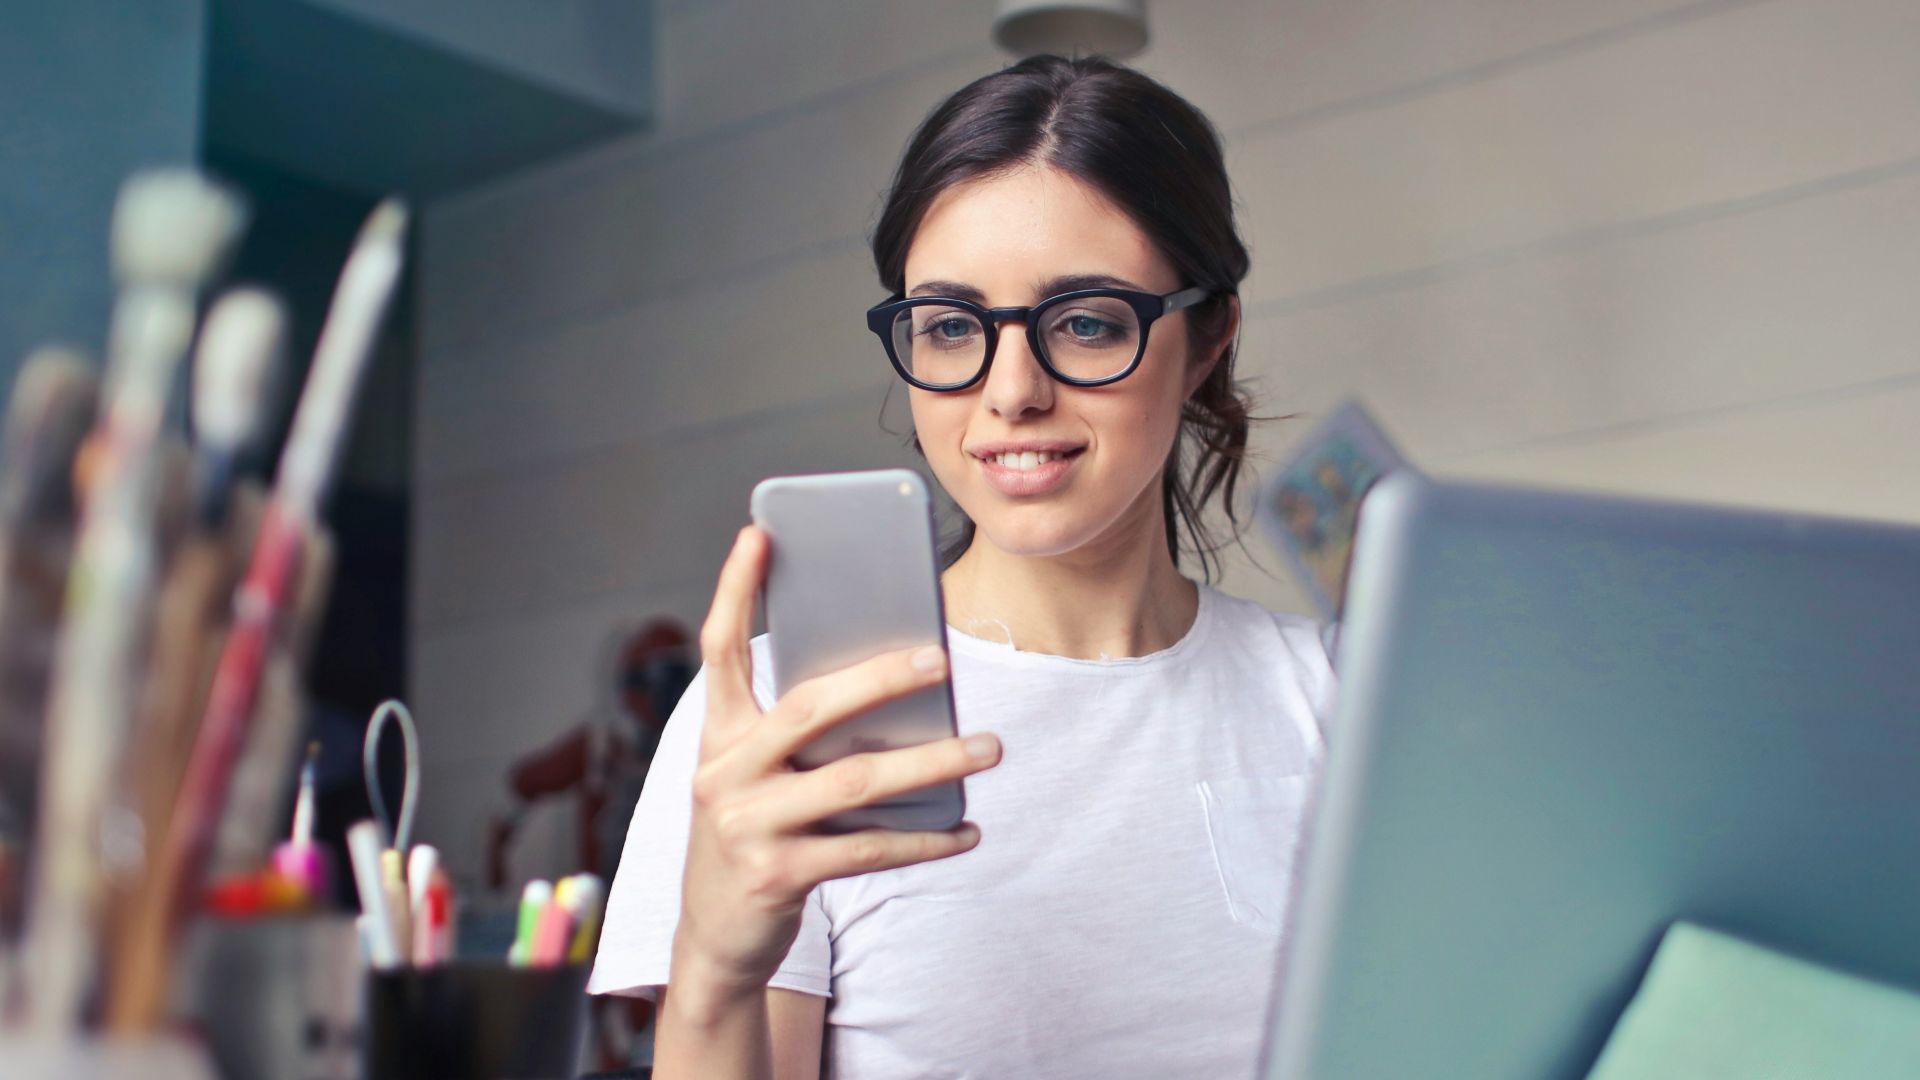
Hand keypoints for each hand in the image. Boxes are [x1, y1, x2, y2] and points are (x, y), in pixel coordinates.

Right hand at [672, 526, 999, 996]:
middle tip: (940, 658)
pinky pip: (869, 849)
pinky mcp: (778, 875)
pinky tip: (968, 828)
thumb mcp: (757, 776)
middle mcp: (724, 772)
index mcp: (718, 735)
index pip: (720, 649)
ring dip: (931, 762)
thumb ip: (801, 734)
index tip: (759, 533)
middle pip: (809, 708)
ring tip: (988, 747)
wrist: (716, 938)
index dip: (734, 589)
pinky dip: (926, 840)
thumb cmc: (754, 834)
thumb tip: (897, 686)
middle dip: (878, 678)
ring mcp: (747, 825)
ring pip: (855, 780)